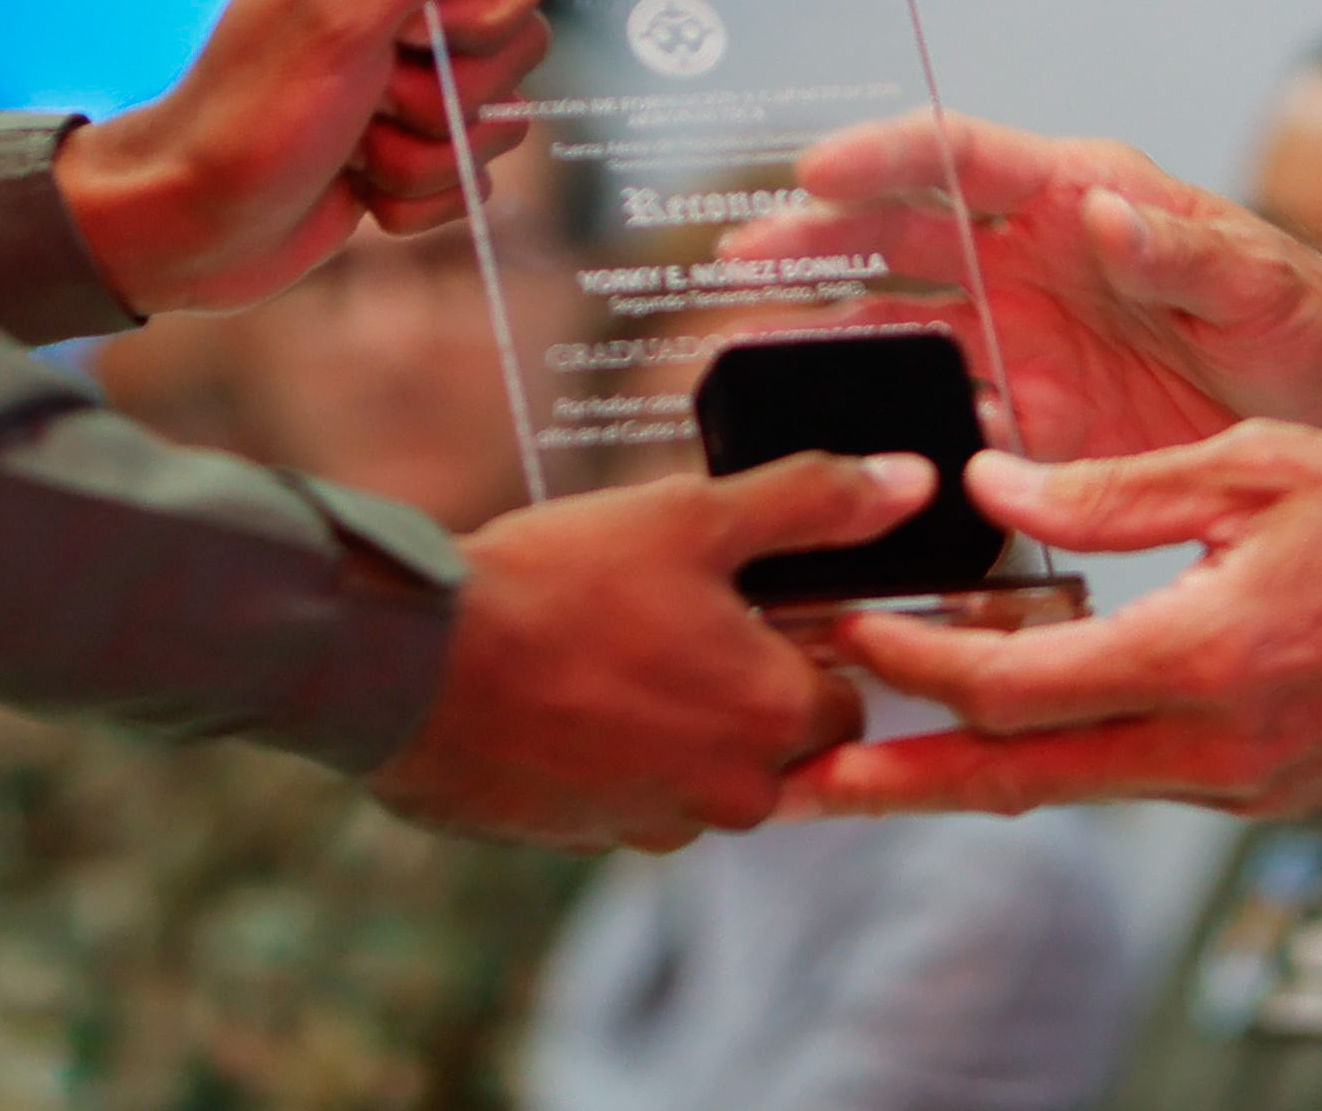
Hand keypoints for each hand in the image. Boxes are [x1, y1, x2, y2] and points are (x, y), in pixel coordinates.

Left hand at [58, 0, 556, 314]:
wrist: (189, 224)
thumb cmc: (251, 114)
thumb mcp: (341, 15)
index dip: (483, 18)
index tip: (413, 42)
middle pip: (517, 46)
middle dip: (447, 99)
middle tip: (369, 101)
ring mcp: (408, 76)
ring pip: (498, 120)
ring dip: (427, 155)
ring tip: (355, 150)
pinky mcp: (412, 145)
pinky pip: (472, 176)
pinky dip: (419, 196)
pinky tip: (359, 186)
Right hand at [370, 453, 930, 848]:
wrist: (410, 667)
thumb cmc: (558, 586)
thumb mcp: (695, 515)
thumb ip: (813, 502)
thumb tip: (911, 483)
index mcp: (775, 722)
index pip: (844, 696)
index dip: (804, 640)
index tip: (749, 598)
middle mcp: (728, 797)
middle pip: (773, 739)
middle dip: (739, 683)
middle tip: (671, 608)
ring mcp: (651, 825)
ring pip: (699, 766)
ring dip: (675, 717)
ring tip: (608, 638)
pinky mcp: (582, 838)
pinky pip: (630, 790)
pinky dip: (612, 747)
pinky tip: (564, 685)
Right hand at [751, 119, 1321, 458]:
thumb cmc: (1305, 319)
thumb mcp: (1258, 283)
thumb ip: (1182, 253)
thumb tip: (1109, 215)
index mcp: (1077, 196)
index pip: (961, 156)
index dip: (885, 156)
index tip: (817, 172)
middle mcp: (1030, 260)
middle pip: (901, 234)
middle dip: (816, 240)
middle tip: (738, 258)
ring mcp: (1021, 341)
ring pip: (901, 329)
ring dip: (829, 339)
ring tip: (748, 359)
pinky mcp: (1030, 424)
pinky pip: (941, 422)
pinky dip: (887, 432)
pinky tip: (838, 454)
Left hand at [783, 428, 1321, 819]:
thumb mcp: (1256, 465)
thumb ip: (1111, 487)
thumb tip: (989, 482)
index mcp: (1203, 661)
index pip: (1014, 685)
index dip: (915, 664)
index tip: (846, 631)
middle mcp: (1214, 750)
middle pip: (1016, 779)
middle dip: (896, 784)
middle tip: (792, 789)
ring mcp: (1240, 787)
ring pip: (1070, 789)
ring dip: (966, 778)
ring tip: (868, 770)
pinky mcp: (1261, 793)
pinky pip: (1130, 780)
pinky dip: (1053, 761)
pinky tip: (1004, 733)